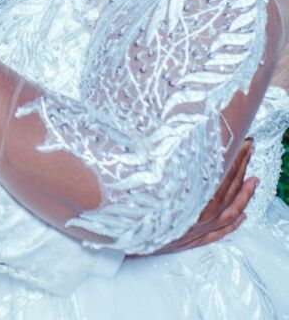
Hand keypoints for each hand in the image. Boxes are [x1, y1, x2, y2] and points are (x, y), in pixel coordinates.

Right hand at [141, 138, 257, 255]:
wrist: (120, 233)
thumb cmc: (131, 201)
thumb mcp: (144, 173)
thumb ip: (158, 156)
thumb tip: (173, 133)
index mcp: (188, 194)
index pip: (220, 171)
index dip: (233, 155)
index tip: (240, 140)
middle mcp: (197, 213)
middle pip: (228, 188)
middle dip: (241, 166)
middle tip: (249, 148)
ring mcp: (197, 229)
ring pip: (229, 211)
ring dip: (244, 195)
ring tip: (254, 180)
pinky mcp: (191, 240)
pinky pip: (220, 232)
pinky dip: (234, 224)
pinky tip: (243, 215)